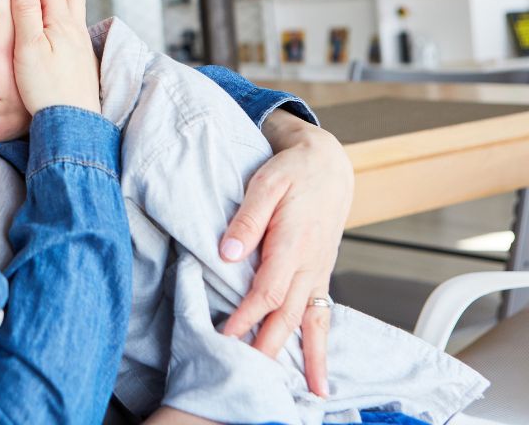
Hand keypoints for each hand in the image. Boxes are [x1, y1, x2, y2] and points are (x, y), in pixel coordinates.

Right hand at [10, 0, 99, 115]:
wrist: (71, 121)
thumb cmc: (46, 88)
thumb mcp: (28, 48)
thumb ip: (26, 13)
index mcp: (59, 24)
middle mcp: (74, 31)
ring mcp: (81, 45)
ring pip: (78, 8)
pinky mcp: (83, 60)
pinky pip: (80, 24)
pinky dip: (76, 10)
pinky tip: (75, 19)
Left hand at [218, 110, 352, 397]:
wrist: (328, 165)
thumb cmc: (292, 172)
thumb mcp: (265, 184)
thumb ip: (247, 218)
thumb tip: (228, 252)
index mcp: (294, 242)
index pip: (268, 290)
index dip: (247, 315)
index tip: (227, 335)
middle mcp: (311, 263)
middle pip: (289, 314)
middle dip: (269, 346)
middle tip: (250, 375)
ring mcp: (319, 271)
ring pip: (311, 320)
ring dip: (306, 356)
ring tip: (308, 390)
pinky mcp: (321, 274)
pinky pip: (322, 315)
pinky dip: (320, 344)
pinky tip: (319, 371)